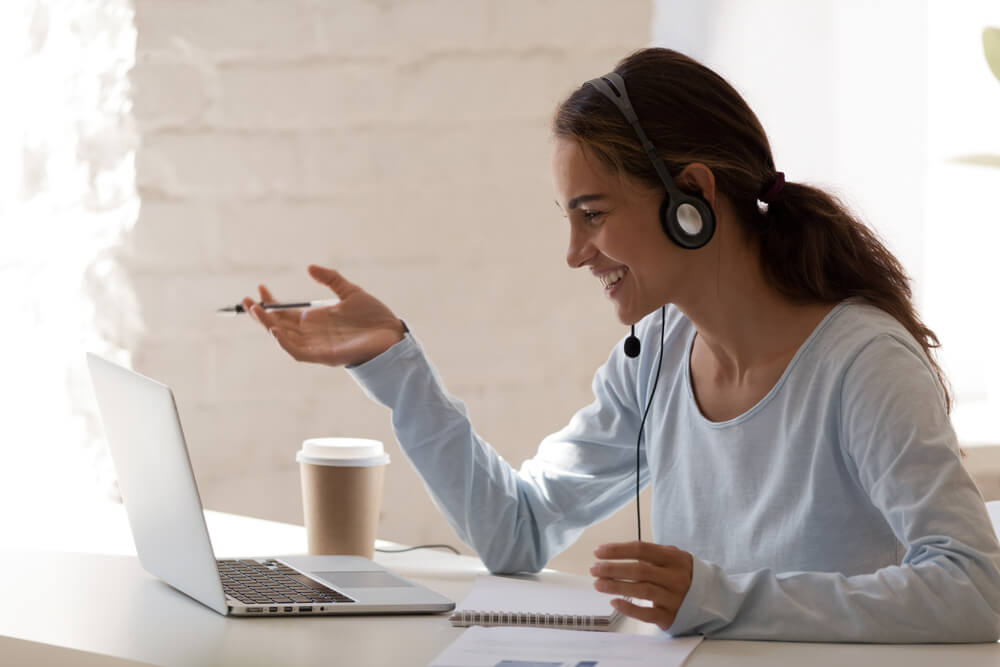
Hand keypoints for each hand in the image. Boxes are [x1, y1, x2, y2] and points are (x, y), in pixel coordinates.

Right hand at [242, 265, 406, 366]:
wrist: (392, 333)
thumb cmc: (374, 316)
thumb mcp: (350, 292)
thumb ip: (331, 279)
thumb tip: (309, 267)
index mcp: (315, 319)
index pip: (285, 312)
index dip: (271, 302)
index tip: (260, 288)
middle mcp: (312, 333)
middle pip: (279, 325)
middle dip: (261, 315)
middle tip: (247, 301)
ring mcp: (317, 345)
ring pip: (285, 339)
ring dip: (269, 326)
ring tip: (257, 311)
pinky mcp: (325, 356)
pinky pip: (299, 353)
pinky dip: (286, 344)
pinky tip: (276, 331)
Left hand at [590, 541, 693, 631]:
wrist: (710, 599)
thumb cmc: (682, 574)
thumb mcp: (673, 558)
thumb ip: (651, 554)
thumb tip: (615, 552)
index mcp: (674, 558)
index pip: (641, 549)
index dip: (617, 550)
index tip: (598, 552)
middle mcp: (675, 577)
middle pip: (639, 570)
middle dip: (613, 568)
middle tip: (594, 569)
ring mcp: (674, 598)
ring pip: (642, 591)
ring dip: (616, 586)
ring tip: (598, 584)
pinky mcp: (670, 617)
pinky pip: (647, 614)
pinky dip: (629, 608)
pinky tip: (614, 602)